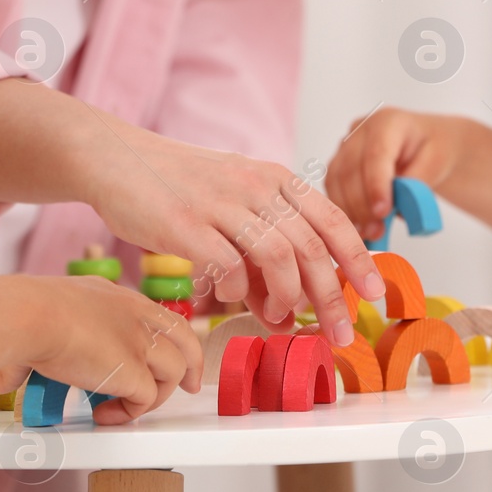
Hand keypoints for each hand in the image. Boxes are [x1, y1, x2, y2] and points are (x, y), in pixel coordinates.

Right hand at [0, 275, 202, 423]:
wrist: (30, 314)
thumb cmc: (23, 313)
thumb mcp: (38, 318)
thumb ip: (31, 348)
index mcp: (116, 297)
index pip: (158, 315)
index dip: (168, 338)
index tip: (168, 354)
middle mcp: (136, 314)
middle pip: (185, 339)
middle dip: (193, 366)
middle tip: (191, 387)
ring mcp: (139, 341)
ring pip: (172, 374)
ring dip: (152, 398)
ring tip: (120, 410)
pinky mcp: (133, 370)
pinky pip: (146, 399)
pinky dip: (129, 413)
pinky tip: (104, 415)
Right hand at [83, 123, 384, 343]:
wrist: (116, 158)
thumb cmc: (177, 187)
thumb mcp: (233, 204)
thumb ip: (263, 252)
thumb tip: (288, 311)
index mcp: (274, 178)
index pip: (332, 219)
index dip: (358, 259)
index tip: (374, 293)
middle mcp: (255, 186)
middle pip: (312, 247)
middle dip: (332, 297)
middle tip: (339, 333)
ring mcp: (220, 203)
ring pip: (278, 257)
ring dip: (289, 298)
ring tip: (281, 318)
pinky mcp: (184, 223)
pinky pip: (229, 265)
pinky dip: (240, 291)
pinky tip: (235, 298)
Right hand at [324, 108, 463, 239]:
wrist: (426, 146)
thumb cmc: (434, 149)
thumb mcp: (438, 162)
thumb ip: (417, 180)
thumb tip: (397, 204)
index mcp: (388, 122)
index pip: (376, 155)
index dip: (376, 185)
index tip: (382, 212)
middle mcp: (360, 130)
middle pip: (351, 169)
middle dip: (361, 205)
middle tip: (375, 232)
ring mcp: (345, 145)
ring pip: (336, 180)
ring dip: (349, 210)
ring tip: (367, 233)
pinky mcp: (338, 162)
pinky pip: (333, 188)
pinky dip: (343, 209)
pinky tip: (356, 227)